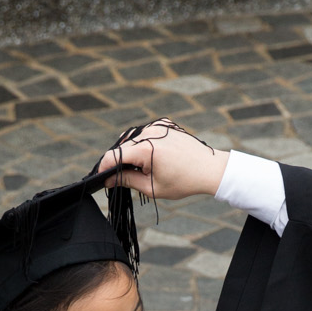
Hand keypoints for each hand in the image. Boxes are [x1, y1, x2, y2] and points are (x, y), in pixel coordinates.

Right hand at [99, 121, 226, 203]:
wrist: (209, 169)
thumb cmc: (184, 181)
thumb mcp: (152, 187)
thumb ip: (127, 181)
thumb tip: (109, 179)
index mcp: (146, 148)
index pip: (114, 155)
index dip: (104, 168)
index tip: (101, 178)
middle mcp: (150, 132)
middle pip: (122, 146)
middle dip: (118, 161)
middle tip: (119, 177)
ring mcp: (158, 125)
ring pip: (132, 137)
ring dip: (130, 151)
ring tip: (137, 168)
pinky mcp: (164, 123)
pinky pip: (145, 132)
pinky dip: (142, 143)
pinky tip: (150, 156)